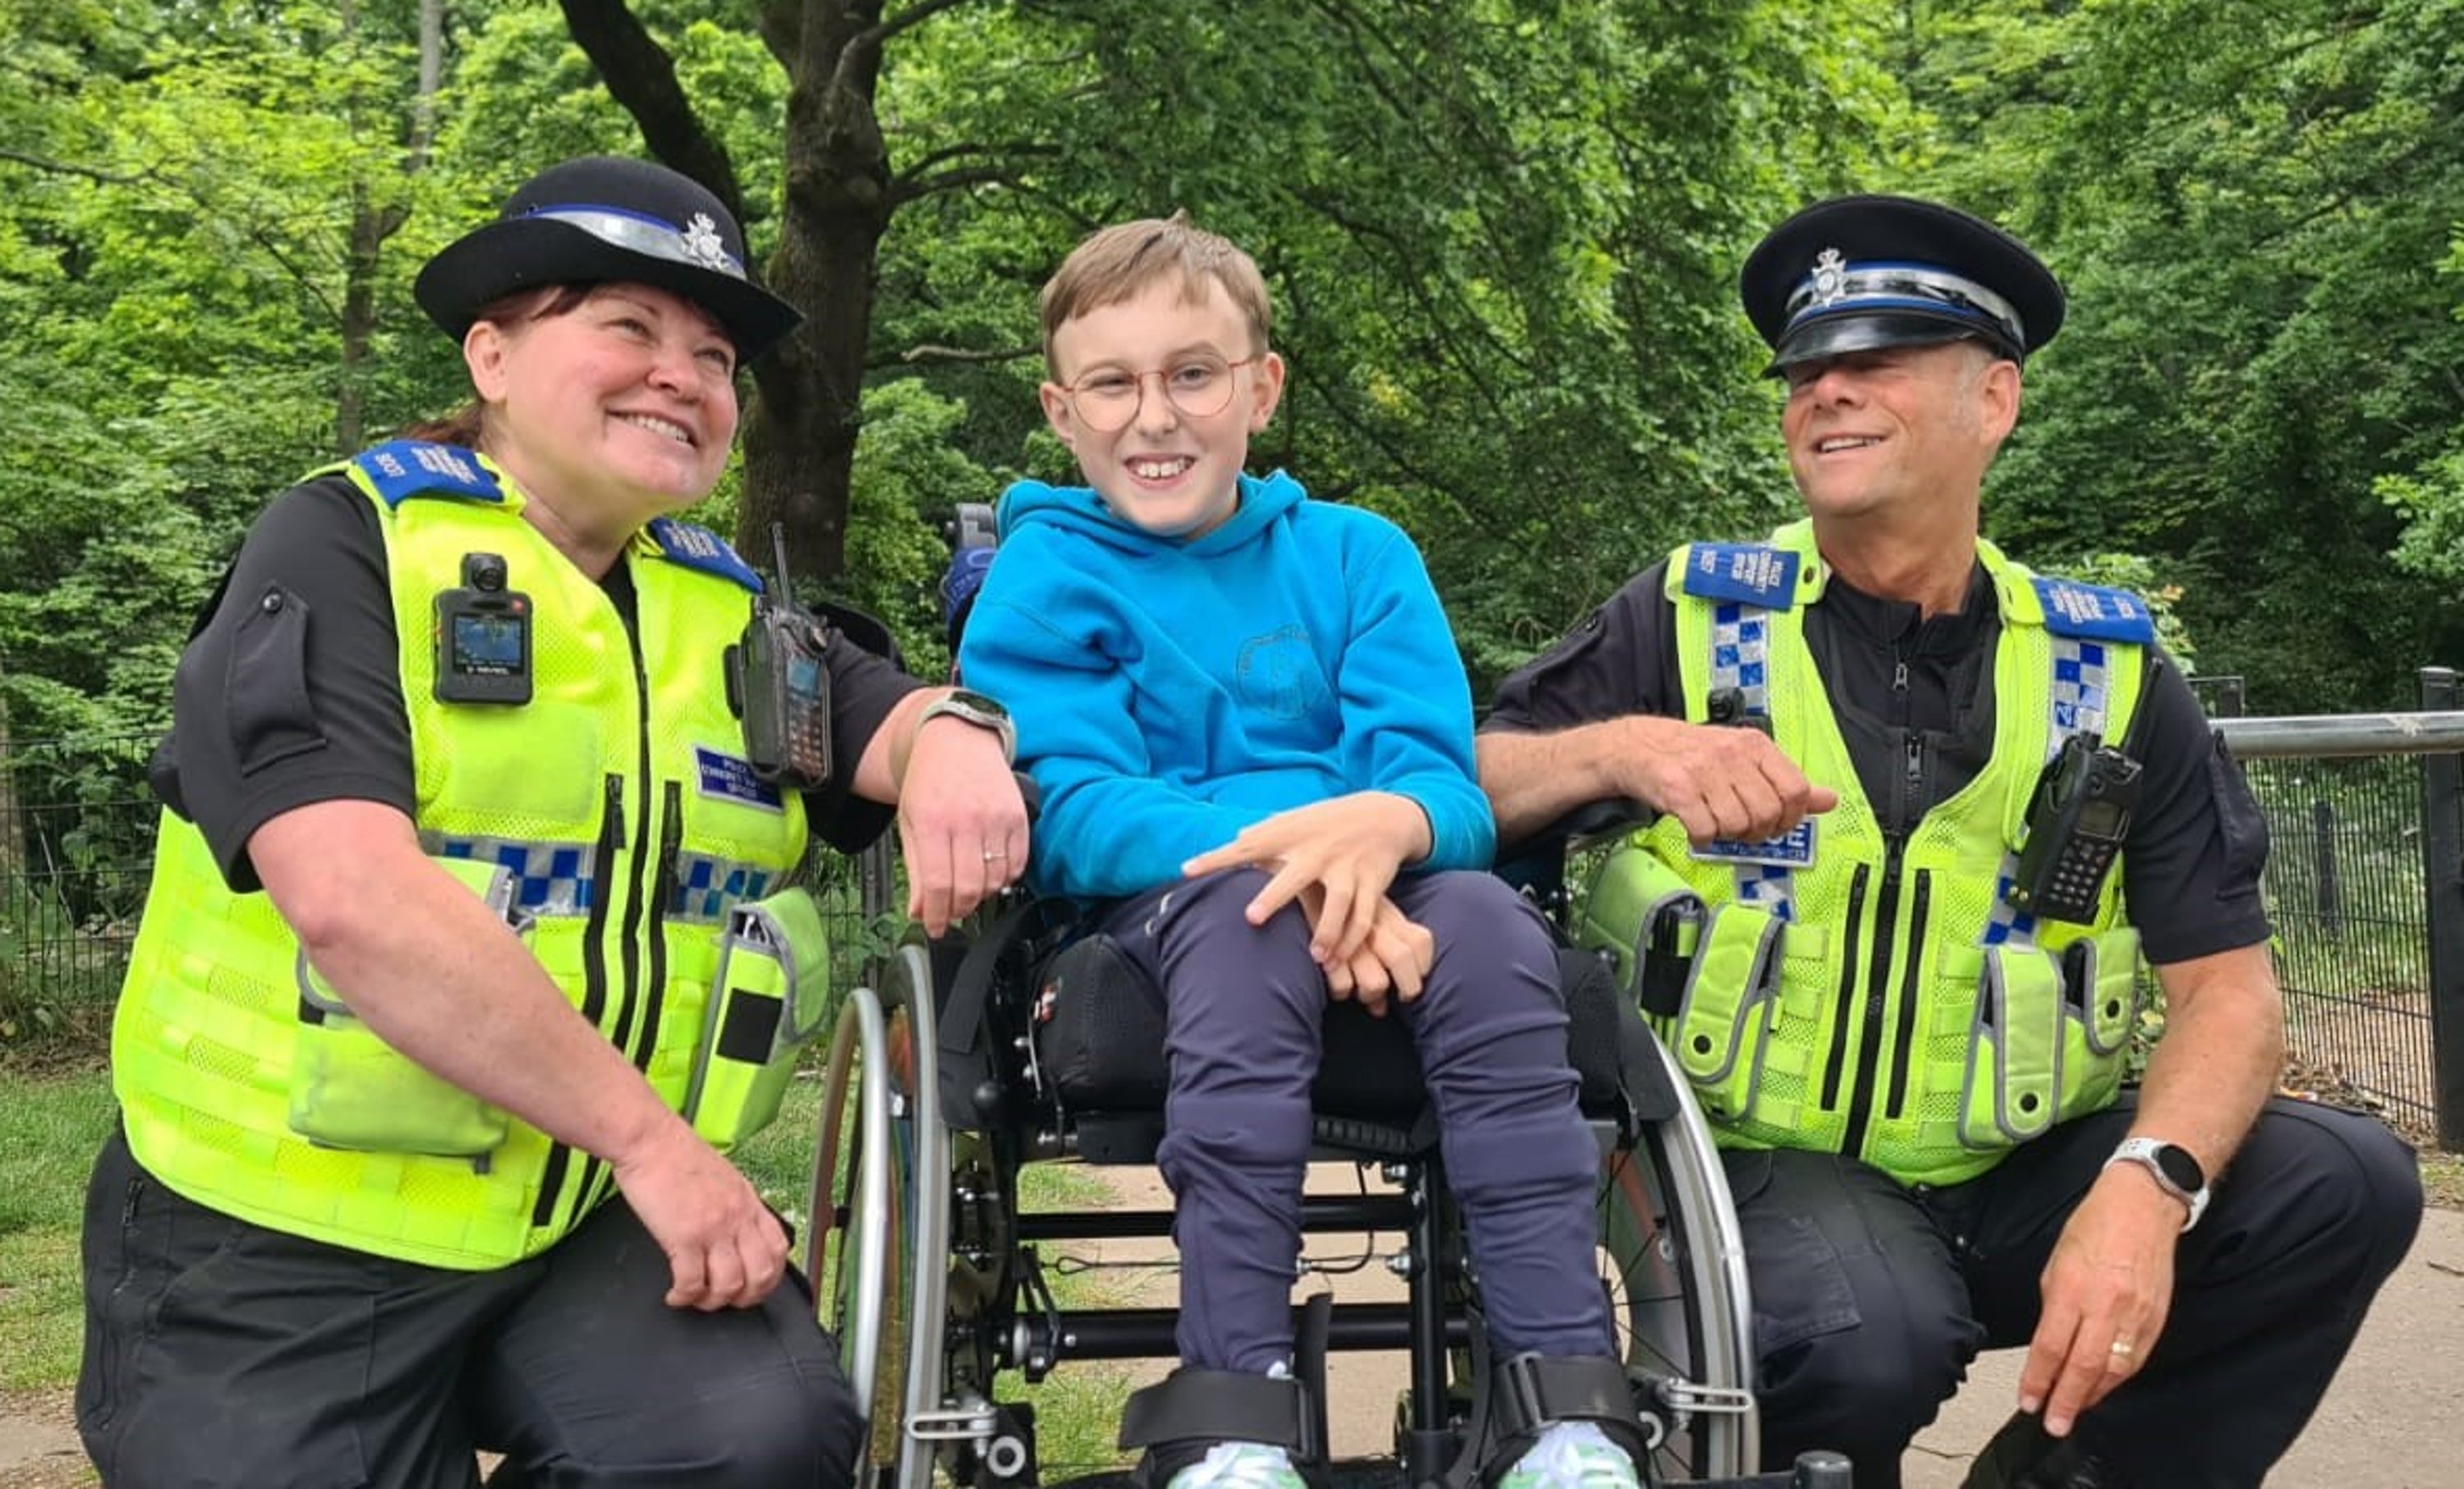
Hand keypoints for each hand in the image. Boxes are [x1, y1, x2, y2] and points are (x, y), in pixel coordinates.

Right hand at [609, 1117, 791, 1310]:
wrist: (650, 1139)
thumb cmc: (678, 1155)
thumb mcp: (724, 1178)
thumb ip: (735, 1206)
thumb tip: (737, 1234)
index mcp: (748, 1202)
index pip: (778, 1247)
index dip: (771, 1276)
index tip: (755, 1286)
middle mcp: (737, 1217)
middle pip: (761, 1273)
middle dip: (746, 1297)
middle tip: (726, 1300)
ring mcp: (713, 1228)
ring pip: (729, 1285)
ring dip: (712, 1301)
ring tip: (696, 1298)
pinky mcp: (683, 1236)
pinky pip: (692, 1282)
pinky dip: (684, 1296)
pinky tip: (675, 1294)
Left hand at [898, 711, 1029, 934]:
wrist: (957, 741)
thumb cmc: (929, 782)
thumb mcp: (909, 823)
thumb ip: (915, 870)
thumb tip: (921, 911)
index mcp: (931, 822)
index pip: (938, 885)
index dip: (937, 915)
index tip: (935, 927)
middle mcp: (966, 819)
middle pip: (969, 887)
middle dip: (959, 909)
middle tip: (952, 912)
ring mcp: (996, 817)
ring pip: (996, 879)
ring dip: (983, 895)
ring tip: (970, 890)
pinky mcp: (1018, 815)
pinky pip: (1018, 862)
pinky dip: (1006, 878)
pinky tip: (992, 874)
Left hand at [1181, 793, 1429, 965]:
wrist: (1385, 814)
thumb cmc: (1328, 821)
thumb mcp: (1297, 819)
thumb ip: (1266, 830)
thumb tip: (1233, 837)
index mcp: (1292, 835)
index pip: (1246, 845)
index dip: (1215, 858)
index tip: (1186, 870)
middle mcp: (1318, 851)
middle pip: (1294, 876)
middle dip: (1274, 897)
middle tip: (1251, 918)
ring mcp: (1346, 867)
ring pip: (1338, 903)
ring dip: (1326, 932)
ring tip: (1315, 958)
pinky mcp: (1372, 882)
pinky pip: (1363, 916)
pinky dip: (1351, 939)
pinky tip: (1337, 959)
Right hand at [1303, 886, 1434, 1015]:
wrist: (1295, 873)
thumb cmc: (1333, 903)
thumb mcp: (1364, 913)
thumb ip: (1381, 947)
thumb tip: (1381, 1006)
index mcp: (1385, 914)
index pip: (1421, 941)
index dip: (1423, 965)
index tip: (1414, 976)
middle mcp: (1371, 926)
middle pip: (1402, 961)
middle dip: (1409, 988)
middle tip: (1400, 996)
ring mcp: (1349, 939)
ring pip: (1376, 982)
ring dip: (1370, 995)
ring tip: (1360, 993)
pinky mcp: (1326, 949)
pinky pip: (1342, 985)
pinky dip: (1341, 992)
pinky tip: (1336, 988)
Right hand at [1628, 719, 1836, 845]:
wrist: (1637, 746)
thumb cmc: (1693, 755)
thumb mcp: (1745, 758)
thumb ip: (1785, 781)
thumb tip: (1829, 800)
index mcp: (1755, 745)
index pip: (1796, 789)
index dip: (1790, 817)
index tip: (1776, 824)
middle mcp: (1732, 754)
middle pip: (1767, 813)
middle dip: (1757, 832)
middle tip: (1741, 828)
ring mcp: (1704, 771)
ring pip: (1737, 825)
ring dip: (1727, 835)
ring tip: (1715, 822)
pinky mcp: (1678, 790)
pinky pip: (1705, 830)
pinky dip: (1702, 837)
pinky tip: (1696, 826)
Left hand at [2017, 1167, 2182, 1434]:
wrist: (2143, 1206)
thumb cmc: (2094, 1226)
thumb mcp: (2057, 1262)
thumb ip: (2053, 1306)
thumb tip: (2050, 1344)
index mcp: (2073, 1288)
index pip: (2052, 1347)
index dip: (2039, 1379)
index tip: (2029, 1400)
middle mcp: (2106, 1305)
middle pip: (2084, 1367)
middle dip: (2066, 1401)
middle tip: (2053, 1422)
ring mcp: (2136, 1314)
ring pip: (2113, 1370)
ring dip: (2092, 1396)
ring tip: (2074, 1410)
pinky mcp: (2157, 1319)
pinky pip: (2135, 1359)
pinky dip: (2116, 1379)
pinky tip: (2102, 1388)